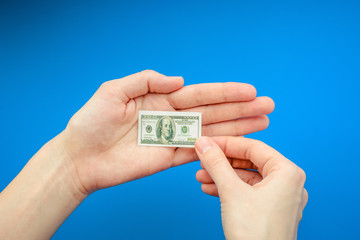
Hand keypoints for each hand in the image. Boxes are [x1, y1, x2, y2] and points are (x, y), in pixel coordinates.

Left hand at [60, 70, 274, 194]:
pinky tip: (238, 143)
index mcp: (160, 98)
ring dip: (237, 127)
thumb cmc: (91, 122)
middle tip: (267, 106)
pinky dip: (218, 149)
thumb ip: (147, 80)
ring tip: (263, 122)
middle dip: (240, 109)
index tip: (249, 90)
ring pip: (211, 132)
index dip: (225, 92)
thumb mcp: (114, 90)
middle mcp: (170, 117)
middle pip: (212, 112)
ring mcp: (171, 138)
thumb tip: (180, 80)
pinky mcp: (168, 158)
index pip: (199, 93)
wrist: (80, 157)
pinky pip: (198, 153)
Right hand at [195, 136, 307, 239]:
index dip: (227, 143)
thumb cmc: (256, 234)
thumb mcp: (231, 191)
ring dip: (222, 176)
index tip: (208, 142)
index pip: (253, 148)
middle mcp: (288, 184)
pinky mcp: (271, 213)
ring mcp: (280, 200)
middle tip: (203, 158)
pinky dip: (229, 190)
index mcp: (287, 173)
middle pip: (250, 163)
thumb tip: (204, 144)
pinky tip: (210, 189)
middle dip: (223, 162)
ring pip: (247, 179)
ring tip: (201, 176)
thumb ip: (217, 163)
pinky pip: (248, 193)